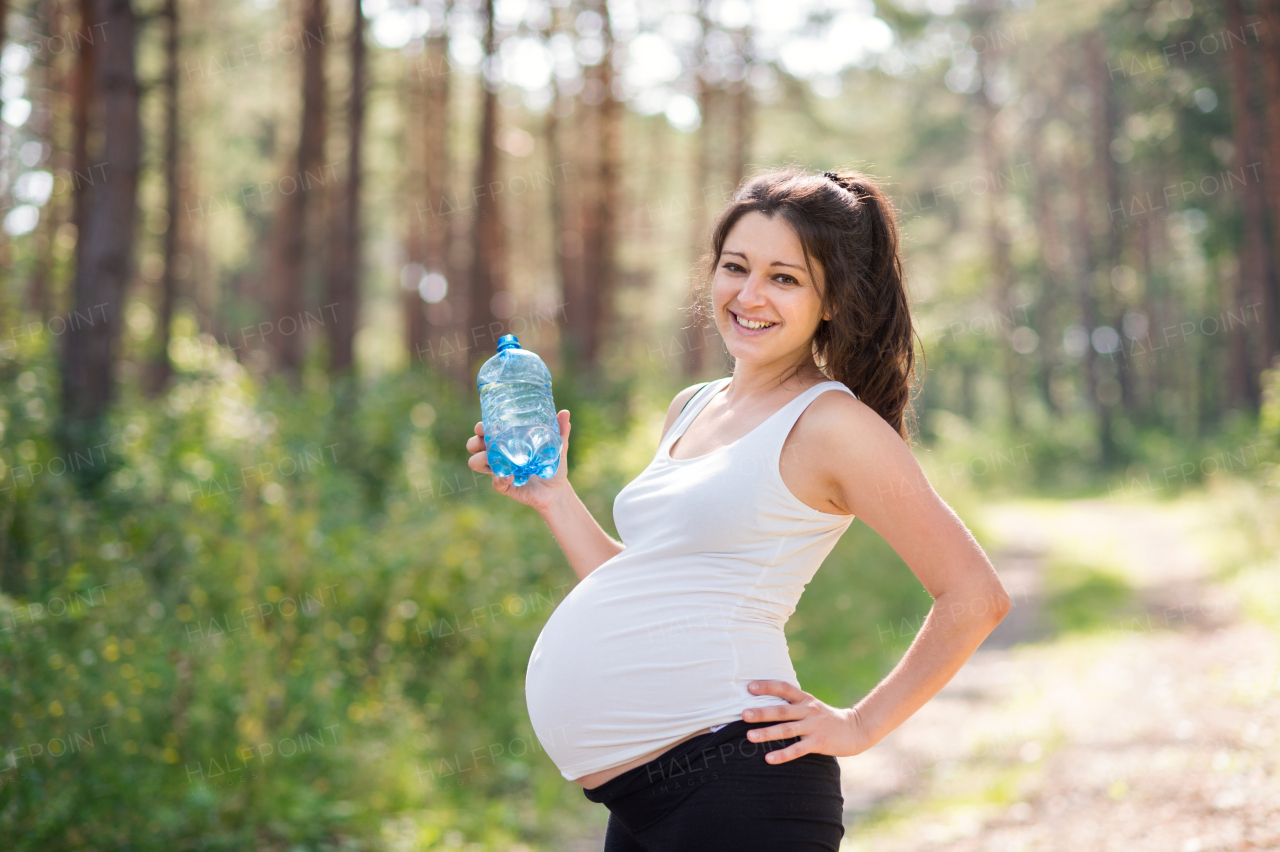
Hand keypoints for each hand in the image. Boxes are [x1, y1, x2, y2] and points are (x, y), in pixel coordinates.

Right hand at [466, 410, 572, 513]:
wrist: (557, 490)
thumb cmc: (553, 465)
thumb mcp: (558, 446)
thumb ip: (561, 430)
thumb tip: (565, 412)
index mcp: (506, 441)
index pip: (485, 431)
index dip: (480, 427)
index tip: (482, 425)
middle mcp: (498, 455)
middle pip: (473, 445)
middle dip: (474, 442)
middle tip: (484, 441)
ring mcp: (499, 470)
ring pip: (475, 463)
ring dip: (479, 459)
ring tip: (490, 456)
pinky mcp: (504, 486)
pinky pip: (495, 482)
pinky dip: (500, 478)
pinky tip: (511, 476)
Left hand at [740, 680, 872, 764]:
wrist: (856, 729)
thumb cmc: (826, 718)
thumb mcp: (811, 706)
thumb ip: (793, 704)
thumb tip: (765, 702)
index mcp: (805, 699)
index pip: (784, 688)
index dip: (767, 686)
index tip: (749, 687)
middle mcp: (808, 710)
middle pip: (782, 710)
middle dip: (761, 712)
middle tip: (743, 714)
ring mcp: (814, 726)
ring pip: (787, 729)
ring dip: (767, 733)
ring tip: (749, 736)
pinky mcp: (819, 742)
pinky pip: (798, 749)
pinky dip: (783, 754)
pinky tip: (769, 759)